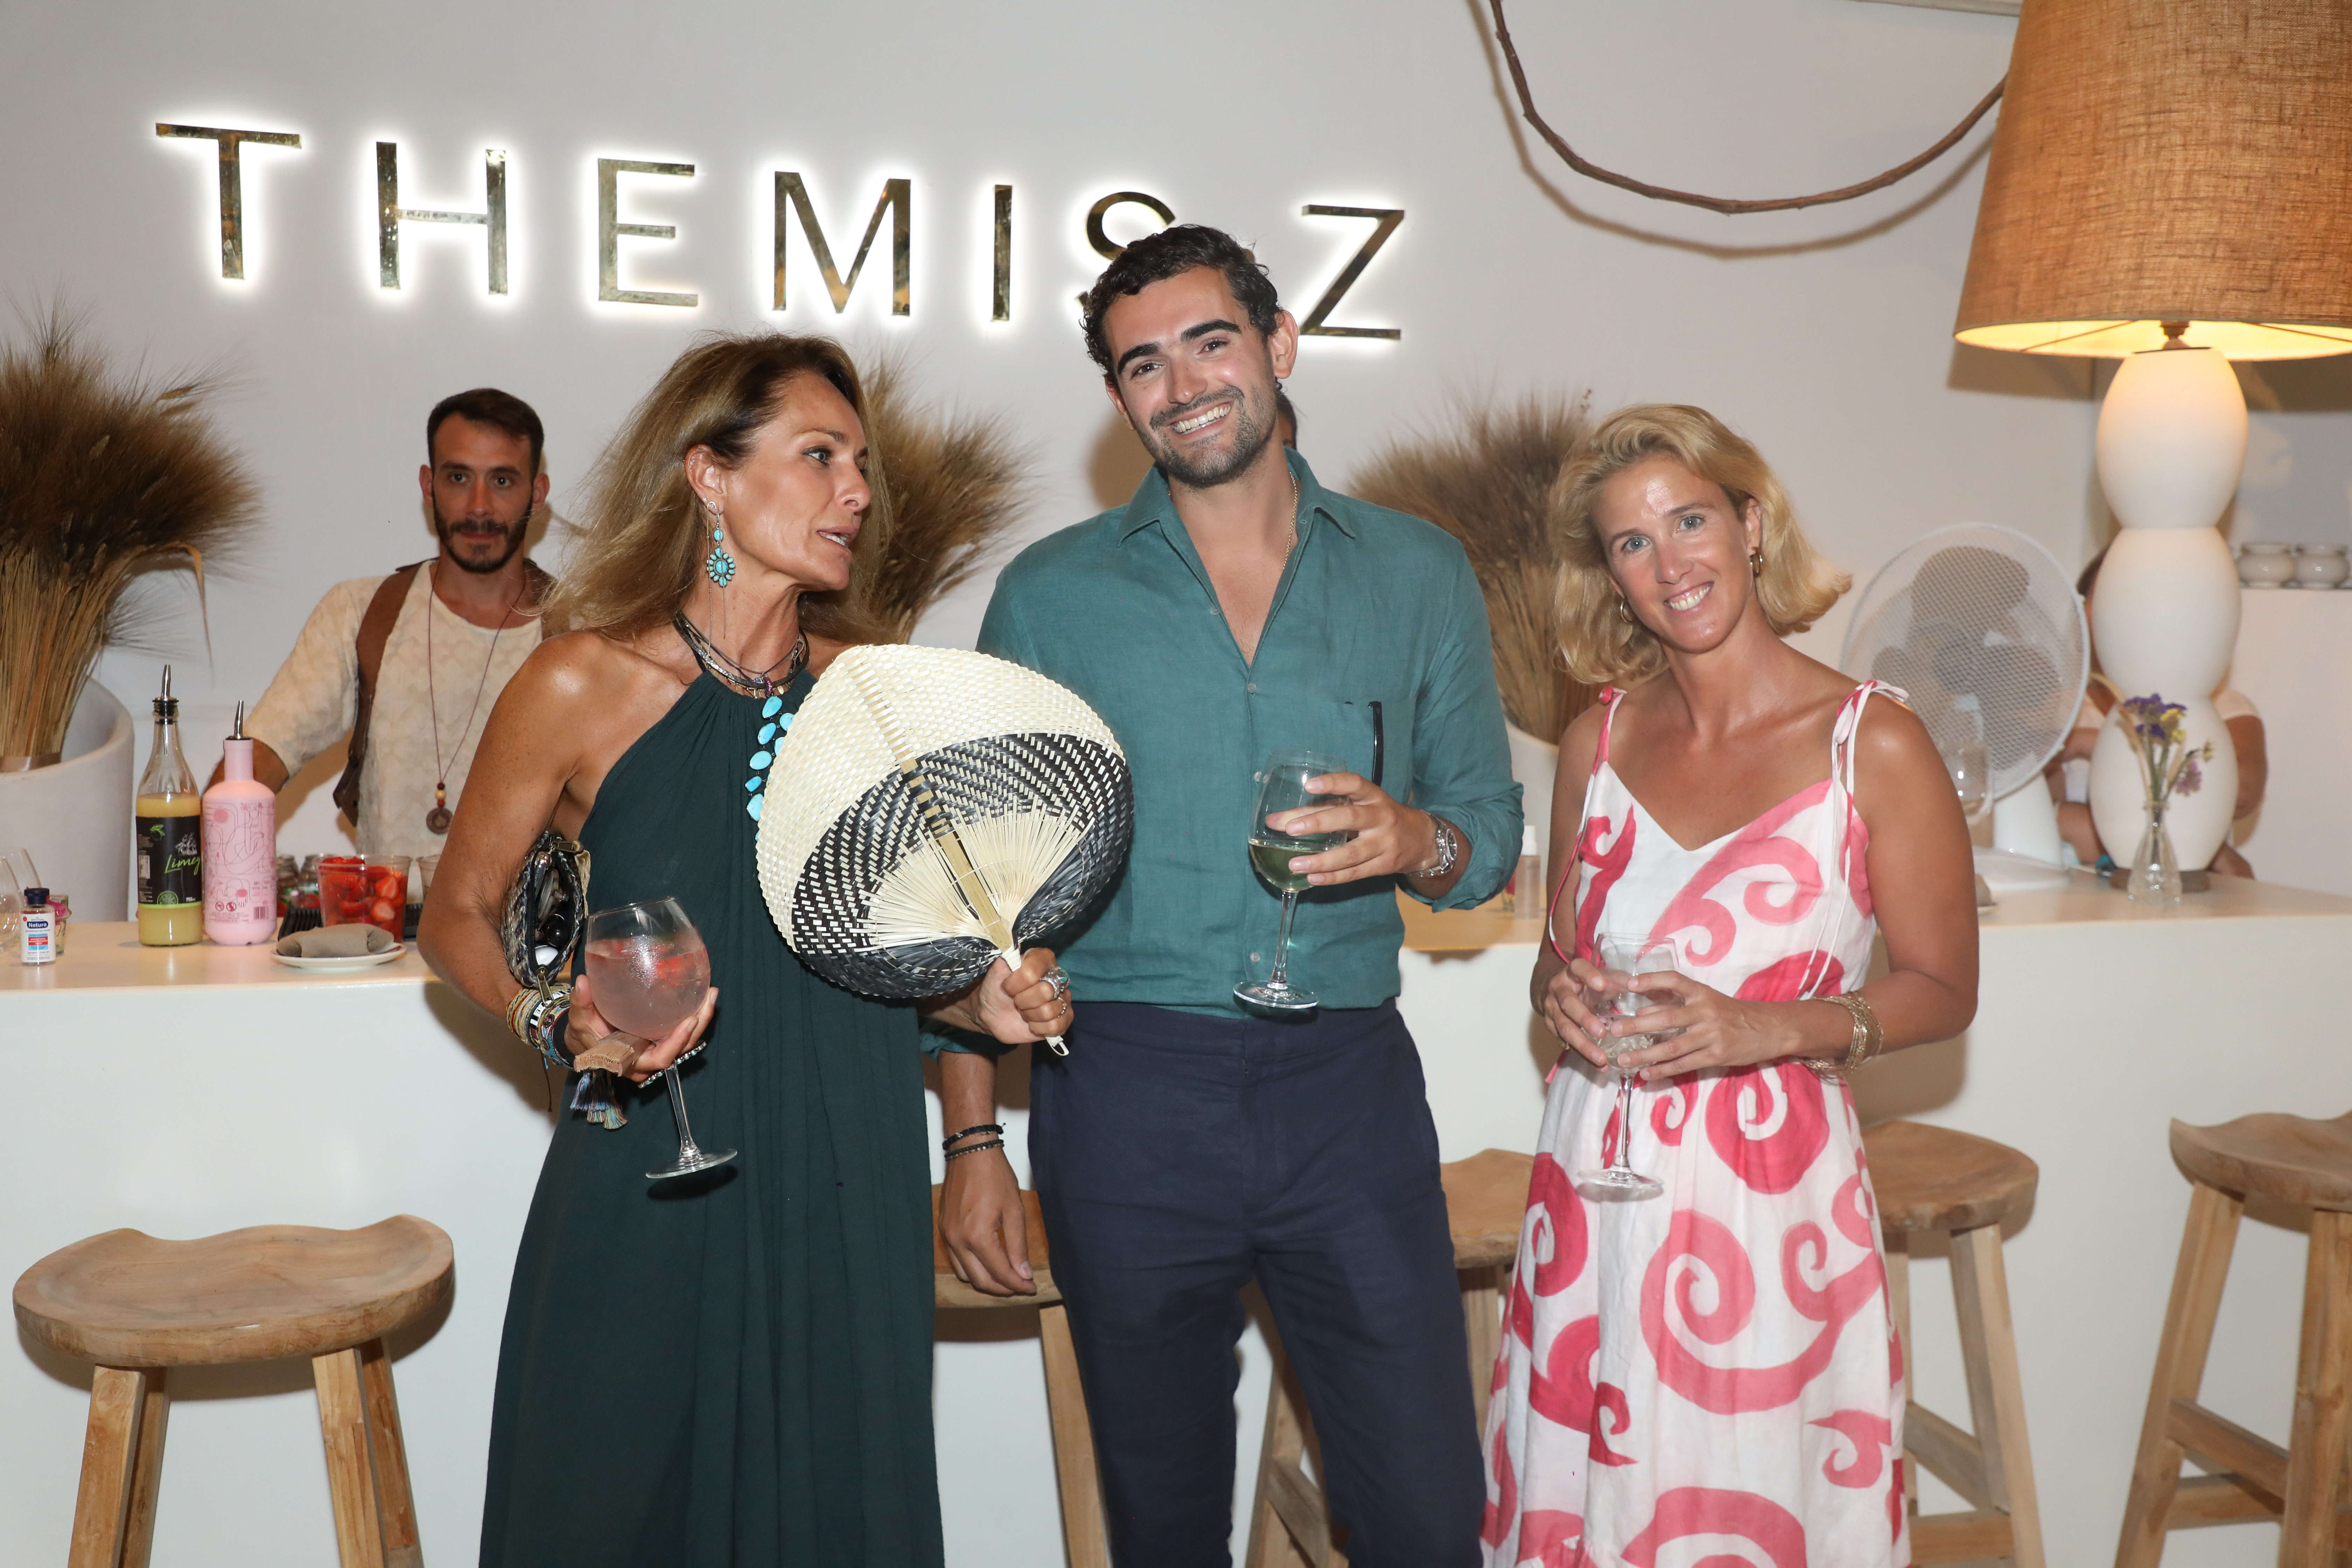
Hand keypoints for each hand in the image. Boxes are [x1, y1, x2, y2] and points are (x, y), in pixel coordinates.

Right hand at [563, 970, 718, 1084]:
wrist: (586, 1041)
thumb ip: (581, 1004)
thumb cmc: (584, 1034)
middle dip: (698, 1026)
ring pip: (685, 1042)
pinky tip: (702, 996)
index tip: (688, 1021)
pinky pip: (681, 1033)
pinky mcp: (661, 1040)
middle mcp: (648, 1060)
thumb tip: (582, 982)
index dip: (675, 1044)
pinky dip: (693, 1017)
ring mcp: (657, 1050)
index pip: (660, 1059)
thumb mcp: (580, 1020)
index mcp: (631, 1061)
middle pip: (680, 1049)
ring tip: (710, 994)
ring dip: (701, 1020)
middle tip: (708, 999)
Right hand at [940, 1144, 1034, 1295]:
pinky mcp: (944, 1230)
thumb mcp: (1014, 1210)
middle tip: (1021, 1286)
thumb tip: (1023, 1273)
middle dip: (1003, 1288)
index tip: (1031, 1287)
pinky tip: (987, 1262)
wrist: (970, 1152)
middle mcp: (958, 1241)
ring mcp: (948, 1236)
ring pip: (965, 1275)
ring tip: (1006, 1277)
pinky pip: (956, 1260)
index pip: (1000, 1273)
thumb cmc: (994, 1175)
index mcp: (978, 1237)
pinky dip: (972, 1268)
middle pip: (980, 1281)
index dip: (1018, 1284)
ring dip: (985, 1281)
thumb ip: (1018, 1245)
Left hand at [971, 949, 1070, 1043]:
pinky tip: (1032, 1023)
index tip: (1006, 986)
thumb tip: (1012, 939)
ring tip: (1023, 1011)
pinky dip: (1039, 1028)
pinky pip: (1057, 1026)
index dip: (1016, 983)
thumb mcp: (995, 971)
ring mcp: (1062, 998)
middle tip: (1016, 1000)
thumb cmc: (995, 989)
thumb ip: (1006, 956)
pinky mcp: (1063, 1019)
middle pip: (1045, 992)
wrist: (992, 1014)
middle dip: (1023, 1001)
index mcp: (1042, 959)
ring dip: (1029, 1015)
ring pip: (1050, 1011)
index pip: (1033, 972)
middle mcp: (1057, 976)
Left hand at [1277, 772, 1438, 885]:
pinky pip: (1355, 873)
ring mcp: (1385, 843)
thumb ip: (1319, 809)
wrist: (1420, 839)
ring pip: (1351, 853)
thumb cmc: (1377, 817)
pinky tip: (1312, 878)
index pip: (1355, 784)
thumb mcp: (1357, 806)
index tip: (1309, 785)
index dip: (1333, 783)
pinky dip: (1333, 877)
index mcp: (1373, 796)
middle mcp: (1381, 816)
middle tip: (1290, 829)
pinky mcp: (1384, 865)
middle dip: (1319, 823)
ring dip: (1321, 860)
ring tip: (1295, 864)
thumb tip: (1274, 820)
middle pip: (1350, 818)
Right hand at [1534, 955, 1614, 1070]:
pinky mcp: (1550, 1027)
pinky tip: (1599, 1066)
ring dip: (1582, 1044)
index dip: (1588, 975)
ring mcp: (1551, 1009)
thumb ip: (1618, 980)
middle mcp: (1557, 989)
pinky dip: (1583, 1055)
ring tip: (1601, 1059)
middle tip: (1601, 1032)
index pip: (1577, 968)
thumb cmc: (1585, 982)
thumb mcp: (1600, 975)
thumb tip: (1641, 987)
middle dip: (1584, 1018)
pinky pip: (1566, 1043)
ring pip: (1564, 1028)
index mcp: (1571, 972)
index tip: (1601, 984)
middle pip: (1568, 1003)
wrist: (1553, 988)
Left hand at [1605, 968, 1811, 1080]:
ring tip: (1623, 1059)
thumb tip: (1642, 1009)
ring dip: (1644, 1054)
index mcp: (1701, 992)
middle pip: (1666, 1018)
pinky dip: (1663, 1070)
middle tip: (1613, 1031)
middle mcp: (1705, 1011)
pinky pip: (1684, 1064)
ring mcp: (1711, 1035)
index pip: (1673, 980)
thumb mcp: (1706, 1001)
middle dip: (1637, 1025)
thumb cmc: (1730, 1013)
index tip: (1629, 984)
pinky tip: (1646, 1074)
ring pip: (1671, 1046)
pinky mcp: (1716, 1055)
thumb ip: (1677, 1004)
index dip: (1651, 980)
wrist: (1767, 1029)